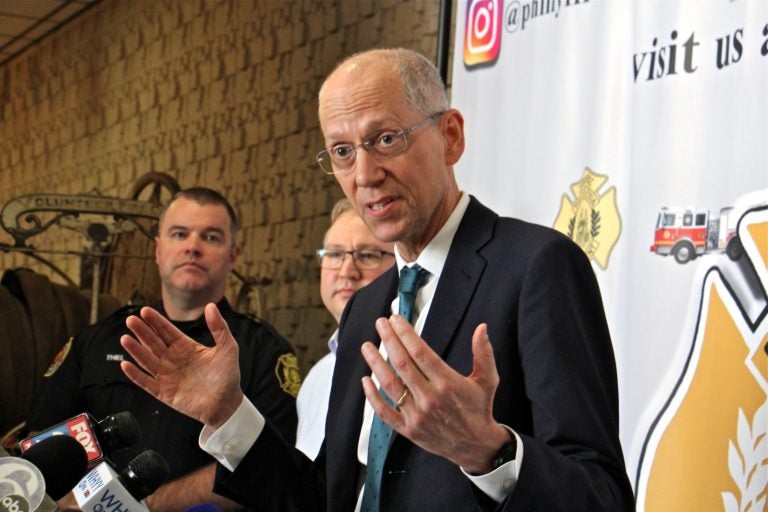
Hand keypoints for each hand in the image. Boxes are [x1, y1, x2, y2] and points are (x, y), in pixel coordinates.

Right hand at [120, 304, 243, 427]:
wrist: (227, 403)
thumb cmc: (228, 375)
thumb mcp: (227, 347)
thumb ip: (219, 327)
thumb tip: (211, 306)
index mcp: (186, 346)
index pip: (167, 330)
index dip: (156, 321)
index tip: (144, 310)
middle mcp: (173, 359)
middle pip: (153, 342)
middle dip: (142, 331)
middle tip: (130, 319)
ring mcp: (167, 376)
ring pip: (147, 360)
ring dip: (135, 350)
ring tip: (125, 338)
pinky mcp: (164, 393)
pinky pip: (146, 383)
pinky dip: (135, 375)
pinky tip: (125, 364)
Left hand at [361, 315, 510, 473]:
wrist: (476, 446)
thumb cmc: (479, 408)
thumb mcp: (487, 380)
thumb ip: (483, 353)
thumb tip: (482, 327)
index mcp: (448, 383)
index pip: (420, 352)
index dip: (405, 334)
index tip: (395, 319)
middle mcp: (430, 398)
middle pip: (402, 364)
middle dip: (389, 340)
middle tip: (380, 323)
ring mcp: (417, 415)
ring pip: (390, 385)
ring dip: (376, 364)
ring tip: (367, 346)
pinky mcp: (408, 430)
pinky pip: (384, 412)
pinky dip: (372, 397)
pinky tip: (365, 380)